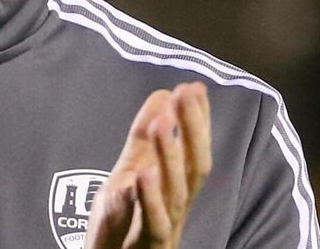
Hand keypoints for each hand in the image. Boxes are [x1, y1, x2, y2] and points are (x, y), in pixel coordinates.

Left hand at [85, 83, 211, 247]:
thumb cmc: (120, 224)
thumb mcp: (129, 172)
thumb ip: (143, 139)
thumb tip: (162, 94)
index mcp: (176, 189)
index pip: (194, 149)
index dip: (198, 120)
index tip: (195, 87)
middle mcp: (177, 207)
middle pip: (194, 167)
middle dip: (193, 130)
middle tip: (186, 94)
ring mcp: (165, 229)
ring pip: (176, 193)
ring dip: (169, 157)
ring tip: (161, 123)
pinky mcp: (146, 248)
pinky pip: (152, 224)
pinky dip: (148, 199)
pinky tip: (143, 174)